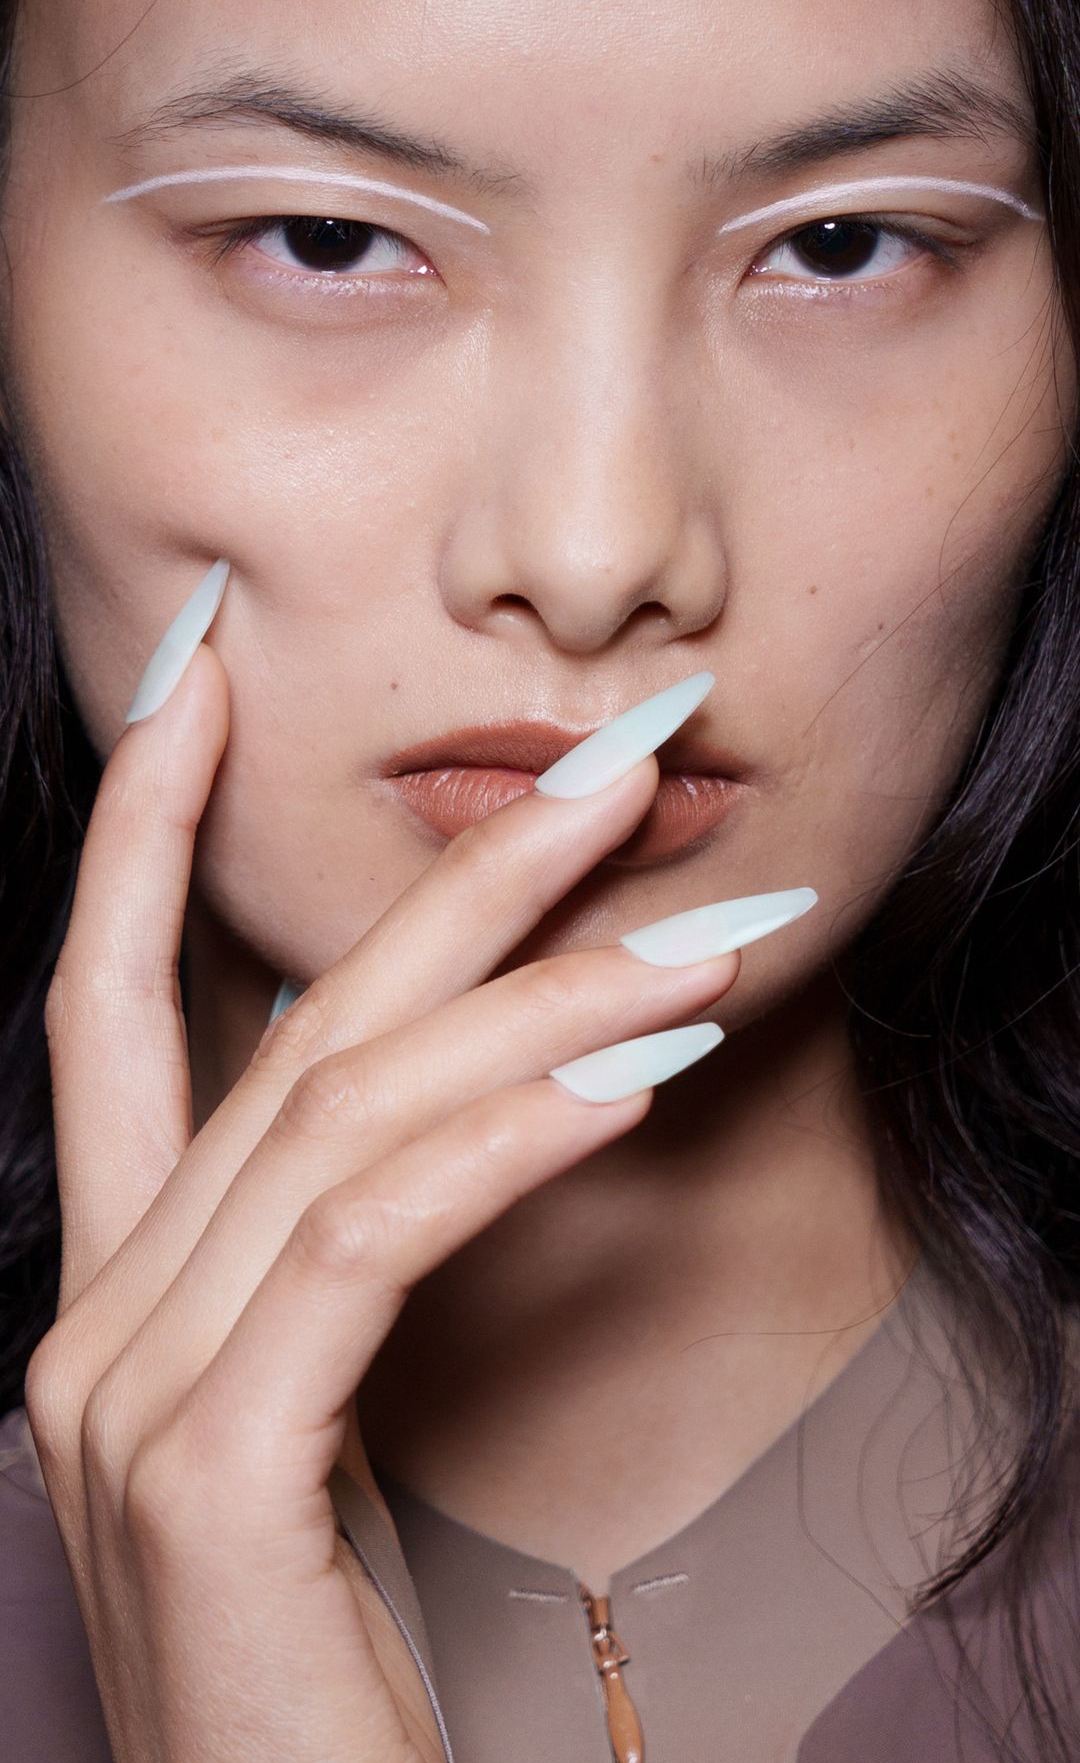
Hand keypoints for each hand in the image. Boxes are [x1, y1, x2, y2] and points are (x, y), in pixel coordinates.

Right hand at [25, 640, 736, 1761]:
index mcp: (115, 1297)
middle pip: (281, 1027)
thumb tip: (439, 1095)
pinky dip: (508, 1138)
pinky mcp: (209, 1472)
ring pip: (348, 1114)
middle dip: (452, 872)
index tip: (205, 679)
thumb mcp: (313, 1425)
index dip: (143, 830)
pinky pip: (373, 1240)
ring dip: (547, 998)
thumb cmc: (318, 1667)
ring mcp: (127, 1396)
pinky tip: (635, 1077)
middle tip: (614, 757)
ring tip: (709, 926)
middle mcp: (95, 1319)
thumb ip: (329, 1260)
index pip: (108, 1009)